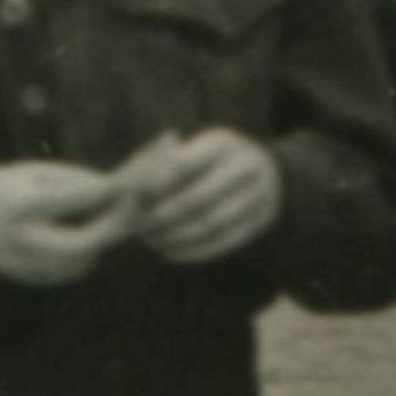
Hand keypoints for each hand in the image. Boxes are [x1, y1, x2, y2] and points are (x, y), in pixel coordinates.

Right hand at [0, 161, 133, 285]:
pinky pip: (75, 267)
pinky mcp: (33, 279)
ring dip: (102, 236)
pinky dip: (86, 250)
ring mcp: (27, 266)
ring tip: (102, 214)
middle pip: (90, 240)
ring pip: (86, 257)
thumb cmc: (0, 187)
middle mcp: (24, 241)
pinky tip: (78, 231)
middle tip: (137, 206)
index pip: (83, 197)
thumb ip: (75, 183)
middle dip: (119, 223)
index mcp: (22, 206)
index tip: (140, 178)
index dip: (119, 186)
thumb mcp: (33, 173)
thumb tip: (120, 194)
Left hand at [125, 130, 282, 263]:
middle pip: (195, 199)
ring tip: (150, 242)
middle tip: (137, 228)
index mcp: (224, 143)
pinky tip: (170, 253)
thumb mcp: (194, 148)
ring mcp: (259, 194)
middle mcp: (246, 165)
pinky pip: (224, 242)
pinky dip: (193, 251)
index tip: (129, 200)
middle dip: (161, 217)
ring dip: (174, 238)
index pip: (181, 165)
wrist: (266, 171)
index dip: (152, 185)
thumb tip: (134, 187)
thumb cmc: (213, 159)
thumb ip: (164, 163)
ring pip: (209, 224)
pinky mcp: (262, 220)